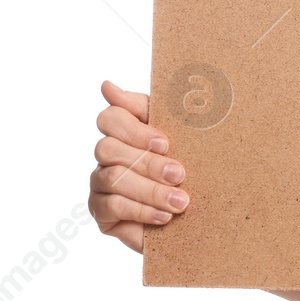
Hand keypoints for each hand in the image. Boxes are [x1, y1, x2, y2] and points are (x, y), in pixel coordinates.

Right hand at [88, 80, 188, 251]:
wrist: (199, 212)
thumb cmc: (190, 164)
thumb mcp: (180, 134)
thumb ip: (148, 109)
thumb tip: (106, 85)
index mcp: (125, 131)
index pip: (110, 117)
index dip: (134, 130)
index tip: (165, 142)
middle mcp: (107, 154)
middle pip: (109, 148)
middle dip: (148, 163)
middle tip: (180, 174)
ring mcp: (100, 182)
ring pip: (113, 177)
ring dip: (151, 190)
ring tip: (181, 201)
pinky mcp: (100, 211)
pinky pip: (112, 206)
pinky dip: (142, 210)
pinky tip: (165, 216)